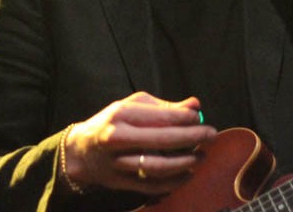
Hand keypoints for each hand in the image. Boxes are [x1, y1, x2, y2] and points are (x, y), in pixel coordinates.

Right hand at [63, 92, 216, 194]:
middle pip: (162, 140)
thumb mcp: (133, 106)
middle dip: (192, 138)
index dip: (185, 118)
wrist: (81, 151)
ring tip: (201, 156)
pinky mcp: (121, 182)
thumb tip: (195, 106)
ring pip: (158, 166)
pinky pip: (152, 185)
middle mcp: (117, 138)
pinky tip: (188, 174)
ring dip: (185, 163)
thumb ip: (164, 107)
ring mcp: (118, 163)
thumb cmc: (113, 123)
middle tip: (211, 135)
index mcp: (121, 115)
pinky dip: (174, 182)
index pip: (160, 116)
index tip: (199, 118)